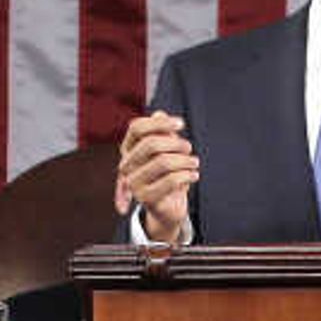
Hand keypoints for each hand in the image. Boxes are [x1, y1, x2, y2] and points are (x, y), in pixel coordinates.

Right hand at [118, 110, 198, 243]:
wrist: (168, 207)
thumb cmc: (168, 173)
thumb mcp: (167, 149)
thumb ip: (162, 131)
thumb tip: (160, 114)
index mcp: (128, 150)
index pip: (137, 128)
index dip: (160, 123)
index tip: (181, 124)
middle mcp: (126, 166)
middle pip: (150, 144)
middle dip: (176, 143)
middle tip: (189, 148)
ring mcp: (134, 184)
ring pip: (163, 162)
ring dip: (185, 160)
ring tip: (194, 163)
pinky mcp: (146, 199)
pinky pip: (171, 181)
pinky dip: (188, 175)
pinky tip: (194, 175)